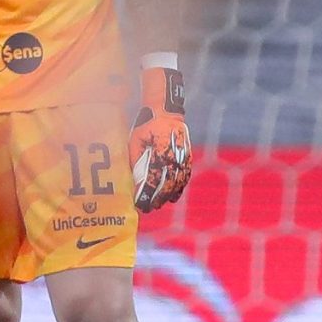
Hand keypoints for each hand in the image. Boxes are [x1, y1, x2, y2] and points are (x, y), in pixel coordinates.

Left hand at [129, 64, 191, 212]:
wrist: (166, 113)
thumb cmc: (147, 125)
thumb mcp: (136, 140)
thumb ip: (136, 159)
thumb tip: (134, 181)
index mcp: (162, 149)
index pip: (155, 177)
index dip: (147, 193)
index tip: (139, 203)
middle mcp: (175, 155)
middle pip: (167, 183)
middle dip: (156, 198)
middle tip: (147, 208)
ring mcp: (184, 157)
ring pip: (177, 182)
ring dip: (167, 196)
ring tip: (157, 205)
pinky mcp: (188, 157)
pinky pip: (184, 176)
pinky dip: (178, 188)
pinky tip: (172, 197)